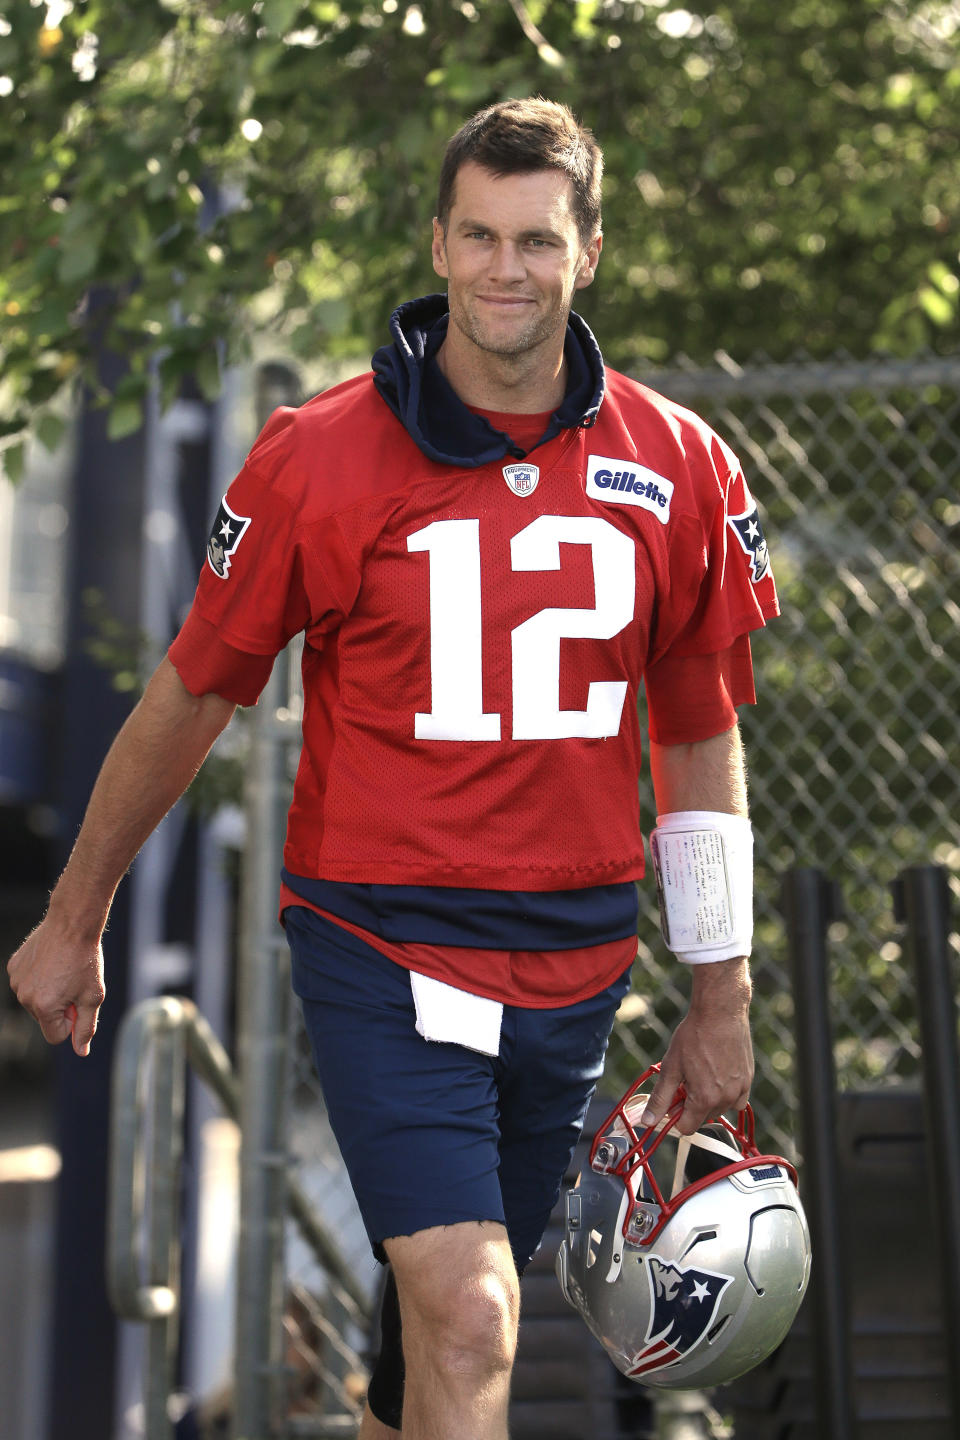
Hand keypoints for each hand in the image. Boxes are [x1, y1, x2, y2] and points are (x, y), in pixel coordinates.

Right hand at [6, 916, 105, 1057]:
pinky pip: (27, 983)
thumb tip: (81, 1052)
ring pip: (35, 1001)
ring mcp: (16, 981)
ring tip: (63, 971)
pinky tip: (51, 962)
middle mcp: (25, 997)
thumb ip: (86, 1028)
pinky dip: (39, 978)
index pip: (56, 1036)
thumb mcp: (93, 997)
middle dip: (60, 1008)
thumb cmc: (86, 960)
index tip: (79, 1003)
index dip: (72, 1023)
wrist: (72, 923)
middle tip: (74, 983)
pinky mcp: (14, 967)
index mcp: (44, 1007)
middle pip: (45, 1019)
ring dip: (49, 993)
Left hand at [641, 957, 752, 1134]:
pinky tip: (718, 1073)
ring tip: (702, 1072)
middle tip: (685, 1080)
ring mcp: (740, 1090)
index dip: (675, 1116)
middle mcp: (725, 1099)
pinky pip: (737, 1099)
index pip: (687, 1128)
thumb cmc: (694, 1036)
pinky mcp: (749, 1079)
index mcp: (704, 1099)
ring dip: (709, 1099)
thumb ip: (660, 1098)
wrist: (721, 1012)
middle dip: (691, 1105)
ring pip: (720, 1108)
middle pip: (703, 1117)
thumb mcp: (671, 1066)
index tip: (672, 1100)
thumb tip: (648, 1121)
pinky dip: (727, 1093)